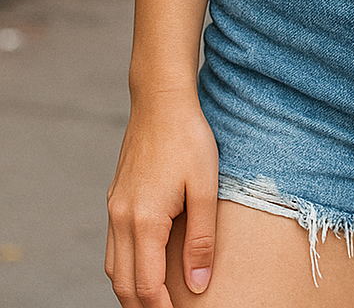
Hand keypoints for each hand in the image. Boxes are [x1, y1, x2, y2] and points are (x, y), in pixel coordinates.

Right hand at [106, 93, 219, 306]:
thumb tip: (197, 284)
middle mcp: (122, 219)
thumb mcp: (205, 188)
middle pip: (124, 284)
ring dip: (131, 289)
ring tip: (156, 300)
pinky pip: (114, 245)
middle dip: (143, 306)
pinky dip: (126, 265)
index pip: (146, 286)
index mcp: (144, 221)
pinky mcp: (115, 198)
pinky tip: (144, 264)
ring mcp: (115, 208)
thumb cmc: (188, 139)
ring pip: (114, 267)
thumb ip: (201, 240)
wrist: (161, 101)